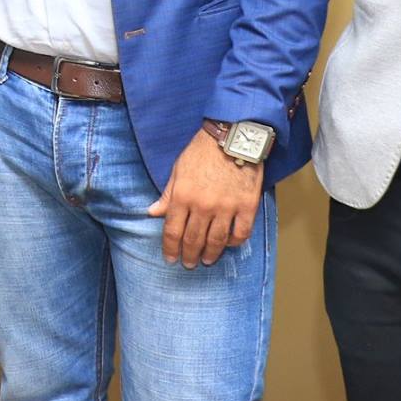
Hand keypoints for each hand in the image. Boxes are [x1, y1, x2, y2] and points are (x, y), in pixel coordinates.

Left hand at [147, 129, 263, 267]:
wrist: (233, 136)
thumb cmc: (202, 151)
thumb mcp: (178, 169)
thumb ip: (167, 194)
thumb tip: (153, 212)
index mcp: (183, 196)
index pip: (173, 231)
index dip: (170, 248)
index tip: (170, 258)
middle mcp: (203, 206)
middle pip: (194, 240)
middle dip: (189, 255)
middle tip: (189, 264)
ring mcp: (226, 208)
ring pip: (217, 241)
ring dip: (210, 254)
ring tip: (206, 260)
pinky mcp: (247, 206)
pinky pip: (241, 233)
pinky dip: (234, 242)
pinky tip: (228, 244)